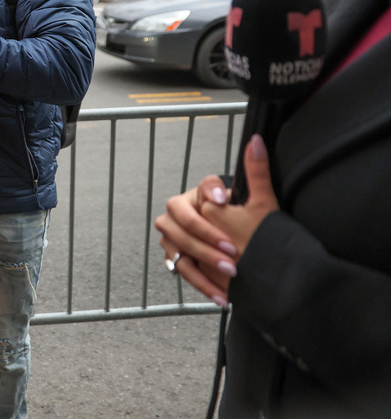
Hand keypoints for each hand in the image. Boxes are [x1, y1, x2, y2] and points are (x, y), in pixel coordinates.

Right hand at [154, 134, 279, 304]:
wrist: (255, 266)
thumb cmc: (255, 233)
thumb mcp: (260, 204)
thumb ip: (256, 171)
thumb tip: (255, 140)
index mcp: (200, 196)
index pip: (198, 189)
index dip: (207, 193)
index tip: (223, 202)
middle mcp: (182, 214)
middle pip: (179, 219)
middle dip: (204, 235)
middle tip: (231, 250)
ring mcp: (175, 237)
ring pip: (177, 244)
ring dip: (203, 259)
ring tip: (231, 272)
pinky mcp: (177, 259)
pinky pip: (182, 270)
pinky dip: (202, 283)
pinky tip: (222, 296)